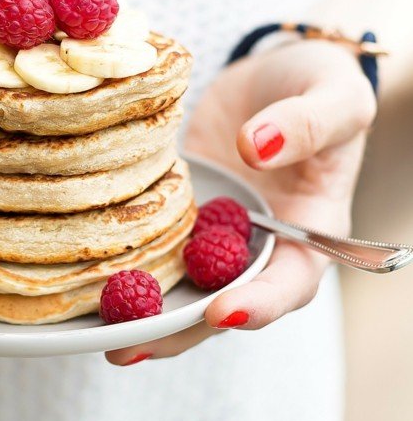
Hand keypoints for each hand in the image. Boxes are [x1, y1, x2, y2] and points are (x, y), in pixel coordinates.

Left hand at [106, 41, 376, 364]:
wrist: (272, 74)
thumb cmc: (316, 85)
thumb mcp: (334, 97)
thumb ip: (308, 123)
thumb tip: (257, 147)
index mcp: (307, 231)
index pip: (290, 282)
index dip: (260, 302)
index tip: (223, 309)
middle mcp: (256, 244)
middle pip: (223, 302)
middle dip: (180, 331)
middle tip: (130, 346)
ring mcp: (212, 232)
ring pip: (181, 285)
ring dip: (144, 315)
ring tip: (98, 334)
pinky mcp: (178, 212)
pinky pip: (155, 245)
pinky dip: (127, 267)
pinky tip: (87, 282)